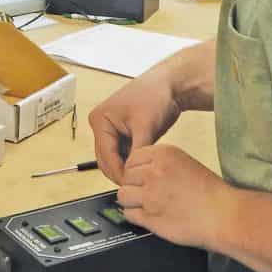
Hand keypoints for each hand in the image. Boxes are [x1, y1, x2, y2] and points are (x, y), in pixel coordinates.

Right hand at [89, 66, 181, 183]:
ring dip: (125, 168)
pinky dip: (131, 161)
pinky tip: (142, 168)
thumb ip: (137, 151)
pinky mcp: (123, 133)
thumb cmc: (155, 95)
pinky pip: (123, 153)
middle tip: (135, 187)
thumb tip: (133, 173)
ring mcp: (111, 129)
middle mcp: (101, 125)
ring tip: (140, 179)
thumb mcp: (145, 126)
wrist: (170, 85)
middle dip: (120, 172)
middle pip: (106, 159)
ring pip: (114, 158)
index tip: (131, 185)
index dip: (119, 172)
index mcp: (100, 120)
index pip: (106, 155)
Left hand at [117, 144, 230, 249]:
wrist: (222, 214)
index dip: (136, 170)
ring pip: (123, 195)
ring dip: (130, 201)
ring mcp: (150, 195)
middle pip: (126, 176)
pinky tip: (147, 215)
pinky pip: (129, 214)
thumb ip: (161, 163)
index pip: (132, 158)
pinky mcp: (149, 217)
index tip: (141, 177)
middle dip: (133, 185)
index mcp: (163, 154)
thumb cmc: (210, 191)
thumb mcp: (185, 162)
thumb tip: (142, 171)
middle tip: (145, 192)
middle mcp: (153, 172)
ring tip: (144, 205)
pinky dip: (134, 216)